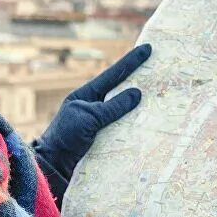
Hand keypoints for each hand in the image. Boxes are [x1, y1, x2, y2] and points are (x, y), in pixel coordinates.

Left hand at [34, 43, 151, 180]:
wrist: (53, 168)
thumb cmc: (66, 138)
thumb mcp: (89, 117)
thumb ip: (113, 106)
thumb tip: (137, 93)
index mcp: (87, 96)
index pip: (113, 75)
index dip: (131, 61)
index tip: (148, 47)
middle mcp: (95, 108)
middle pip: (122, 91)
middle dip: (140, 81)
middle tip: (161, 69)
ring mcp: (101, 125)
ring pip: (126, 112)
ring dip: (143, 108)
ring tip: (164, 97)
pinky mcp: (106, 142)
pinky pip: (126, 131)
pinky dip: (138, 128)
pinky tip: (152, 126)